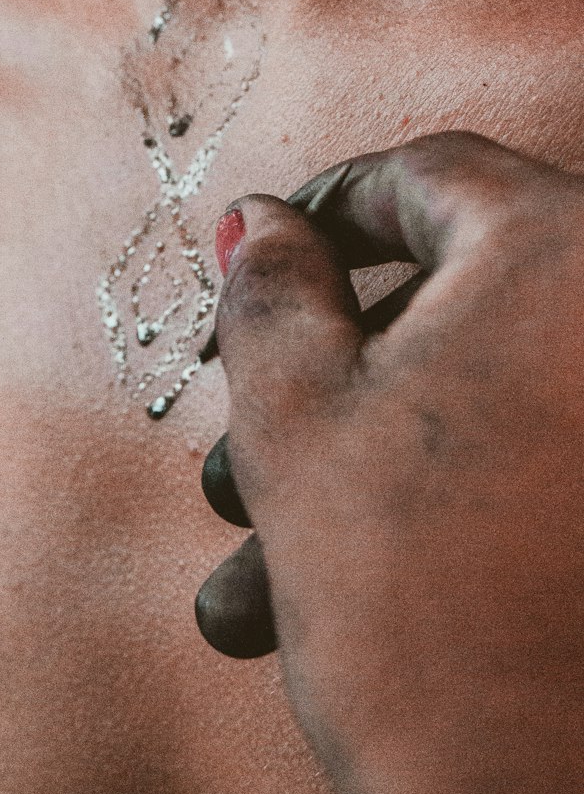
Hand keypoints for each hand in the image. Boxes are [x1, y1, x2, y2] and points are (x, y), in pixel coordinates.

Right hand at [197, 132, 583, 793]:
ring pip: (485, 400)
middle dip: (327, 375)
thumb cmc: (423, 615)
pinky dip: (451, 497)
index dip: (321, 213)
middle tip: (242, 440)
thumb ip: (271, 290)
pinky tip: (351, 583)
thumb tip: (263, 219)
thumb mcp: (300, 420)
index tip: (257, 257)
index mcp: (564, 252)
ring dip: (369, 458)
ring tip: (260, 560)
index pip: (425, 177)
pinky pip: (539, 459)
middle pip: (453, 303)